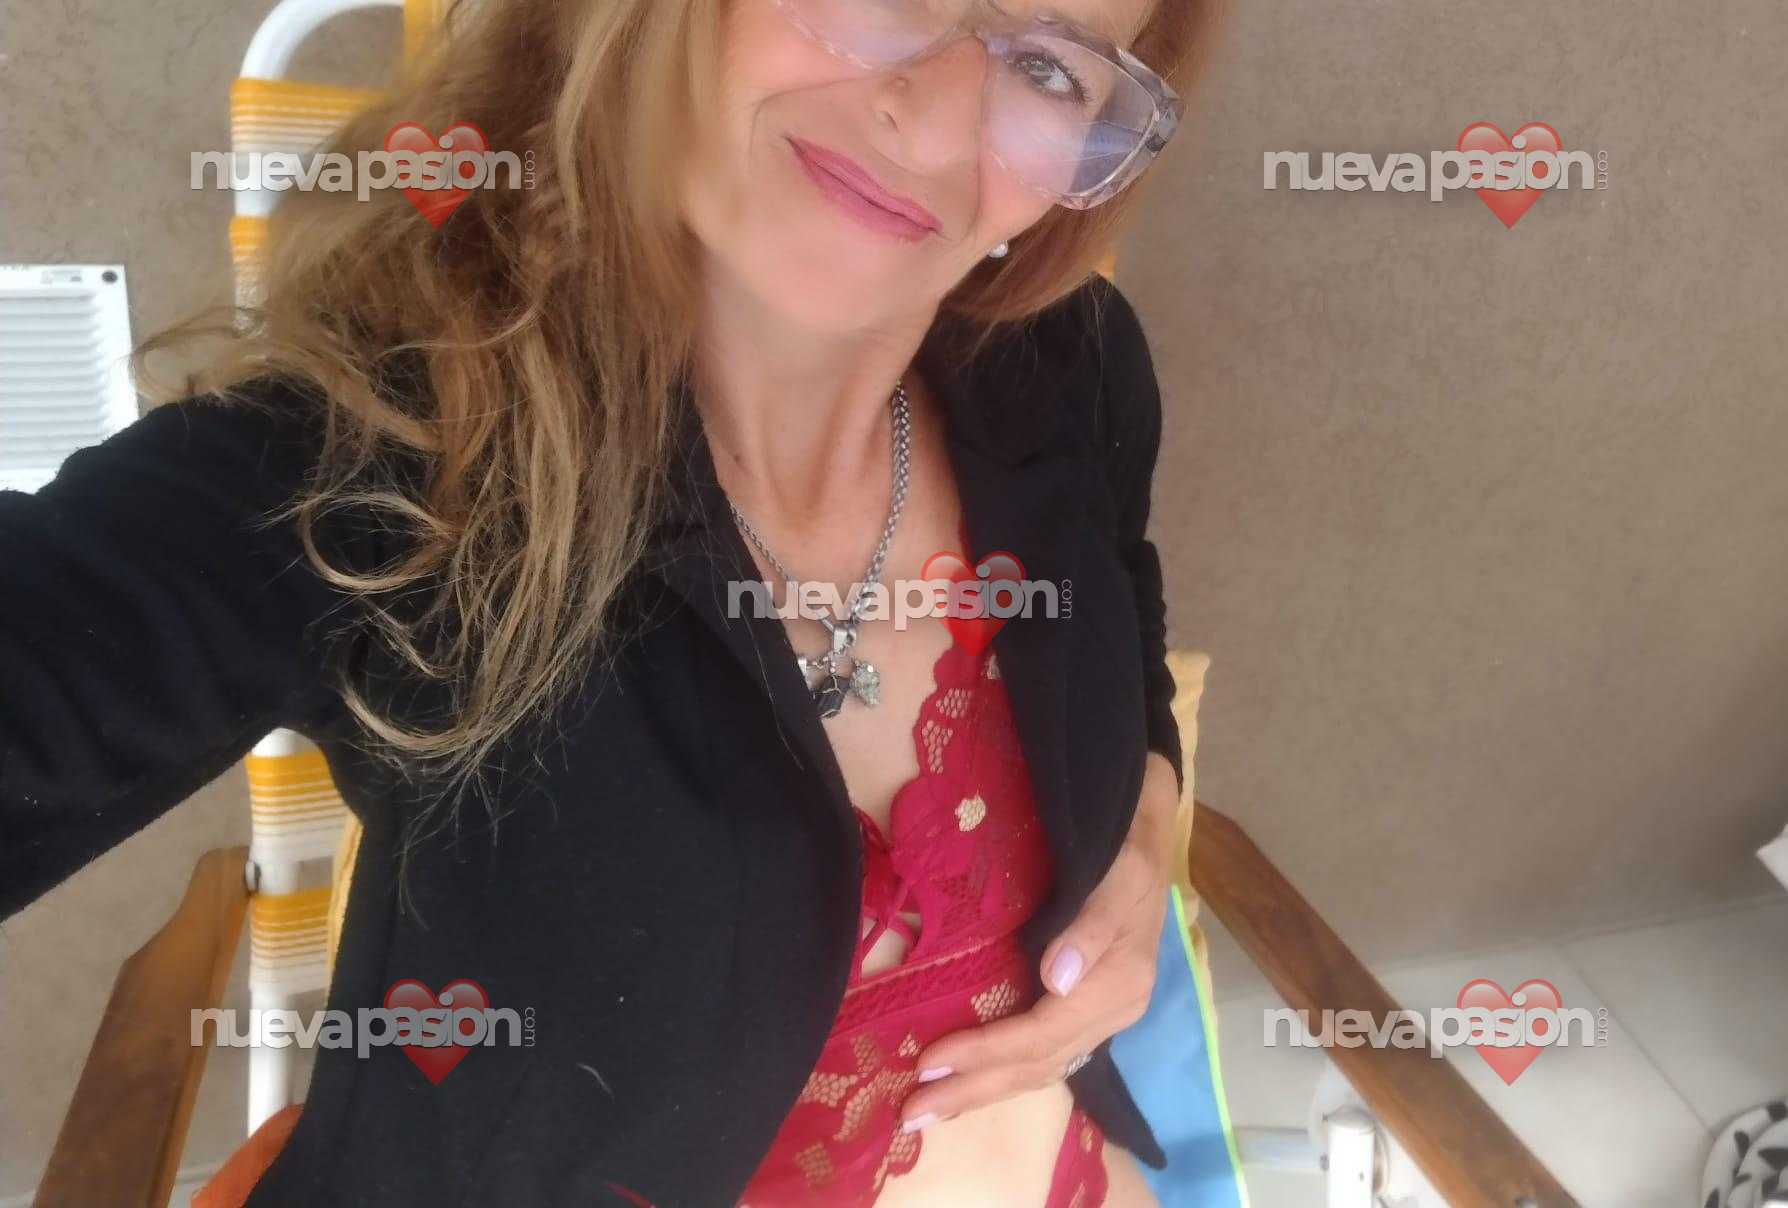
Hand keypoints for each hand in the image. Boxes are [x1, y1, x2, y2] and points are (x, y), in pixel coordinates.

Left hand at [896, 752, 1178, 1132]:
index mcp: (1118, 985)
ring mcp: (1103, 1013)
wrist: (1149, 824)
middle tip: (910, 1114)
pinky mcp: (1090, 1007)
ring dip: (984, 1091)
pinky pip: (1046, 1054)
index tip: (930, 1061)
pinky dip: (1005, 1073)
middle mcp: (1113, 1010)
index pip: (1041, 1034)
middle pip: (1037, 1065)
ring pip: (1041, 1069)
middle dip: (974, 1089)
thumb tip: (1055, 979)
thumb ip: (1092, 925)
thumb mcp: (1121, 870)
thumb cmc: (1127, 842)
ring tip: (930, 1111)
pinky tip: (974, 1083)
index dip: (986, 1051)